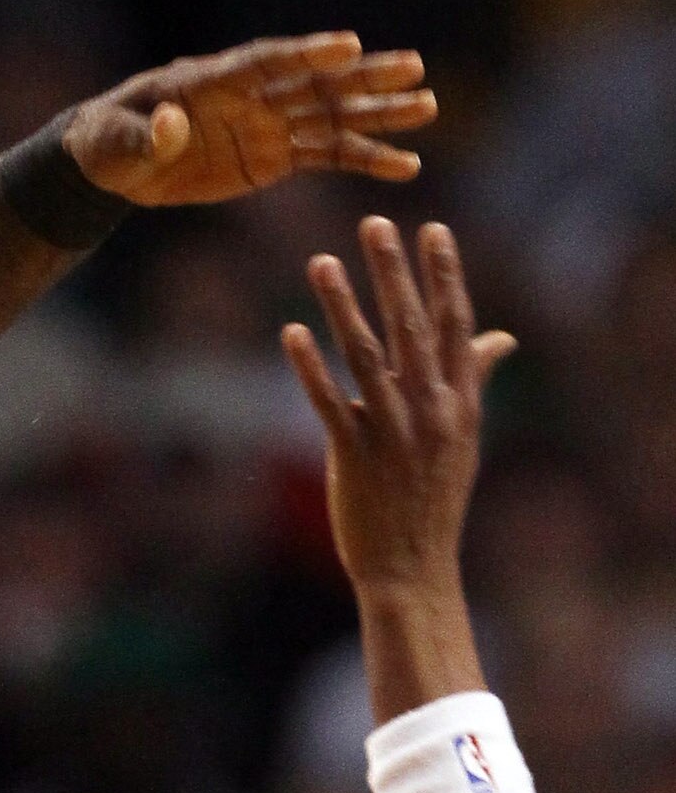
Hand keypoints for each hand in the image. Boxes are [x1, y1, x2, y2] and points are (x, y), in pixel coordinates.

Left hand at [65, 34, 436, 206]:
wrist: (116, 165)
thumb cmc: (107, 142)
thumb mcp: (115, 141)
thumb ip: (144, 135)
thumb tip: (170, 127)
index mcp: (214, 80)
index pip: (268, 62)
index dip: (307, 54)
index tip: (349, 46)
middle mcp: (252, 95)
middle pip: (315, 82)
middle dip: (363, 77)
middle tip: (415, 68)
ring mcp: (269, 124)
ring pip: (333, 116)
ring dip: (379, 113)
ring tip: (427, 107)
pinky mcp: (276, 157)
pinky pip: (327, 157)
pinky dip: (365, 160)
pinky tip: (406, 166)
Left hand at [280, 215, 513, 594]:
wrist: (414, 568)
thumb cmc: (435, 499)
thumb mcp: (464, 437)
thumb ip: (473, 379)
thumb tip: (500, 338)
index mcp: (459, 402)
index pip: (454, 325)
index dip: (443, 276)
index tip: (433, 229)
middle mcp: (430, 411)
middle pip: (410, 328)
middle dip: (392, 273)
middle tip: (374, 223)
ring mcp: (393, 433)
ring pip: (366, 358)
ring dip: (342, 306)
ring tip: (321, 262)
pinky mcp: (354, 456)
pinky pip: (330, 403)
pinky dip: (311, 367)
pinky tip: (291, 332)